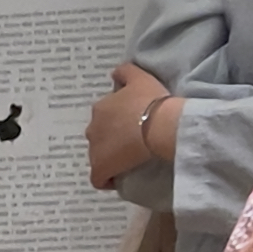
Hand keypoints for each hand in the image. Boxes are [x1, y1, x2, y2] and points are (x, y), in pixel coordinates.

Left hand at [86, 65, 175, 192]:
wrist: (159, 124)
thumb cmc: (152, 101)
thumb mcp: (140, 77)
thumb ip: (125, 72)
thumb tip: (114, 74)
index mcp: (101, 108)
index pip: (104, 118)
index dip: (116, 125)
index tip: (131, 129)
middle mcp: (93, 127)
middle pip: (99, 137)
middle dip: (111, 141)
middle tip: (132, 144)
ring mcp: (95, 149)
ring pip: (98, 157)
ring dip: (110, 159)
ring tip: (128, 161)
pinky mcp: (101, 168)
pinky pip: (98, 178)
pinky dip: (106, 179)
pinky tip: (117, 179)